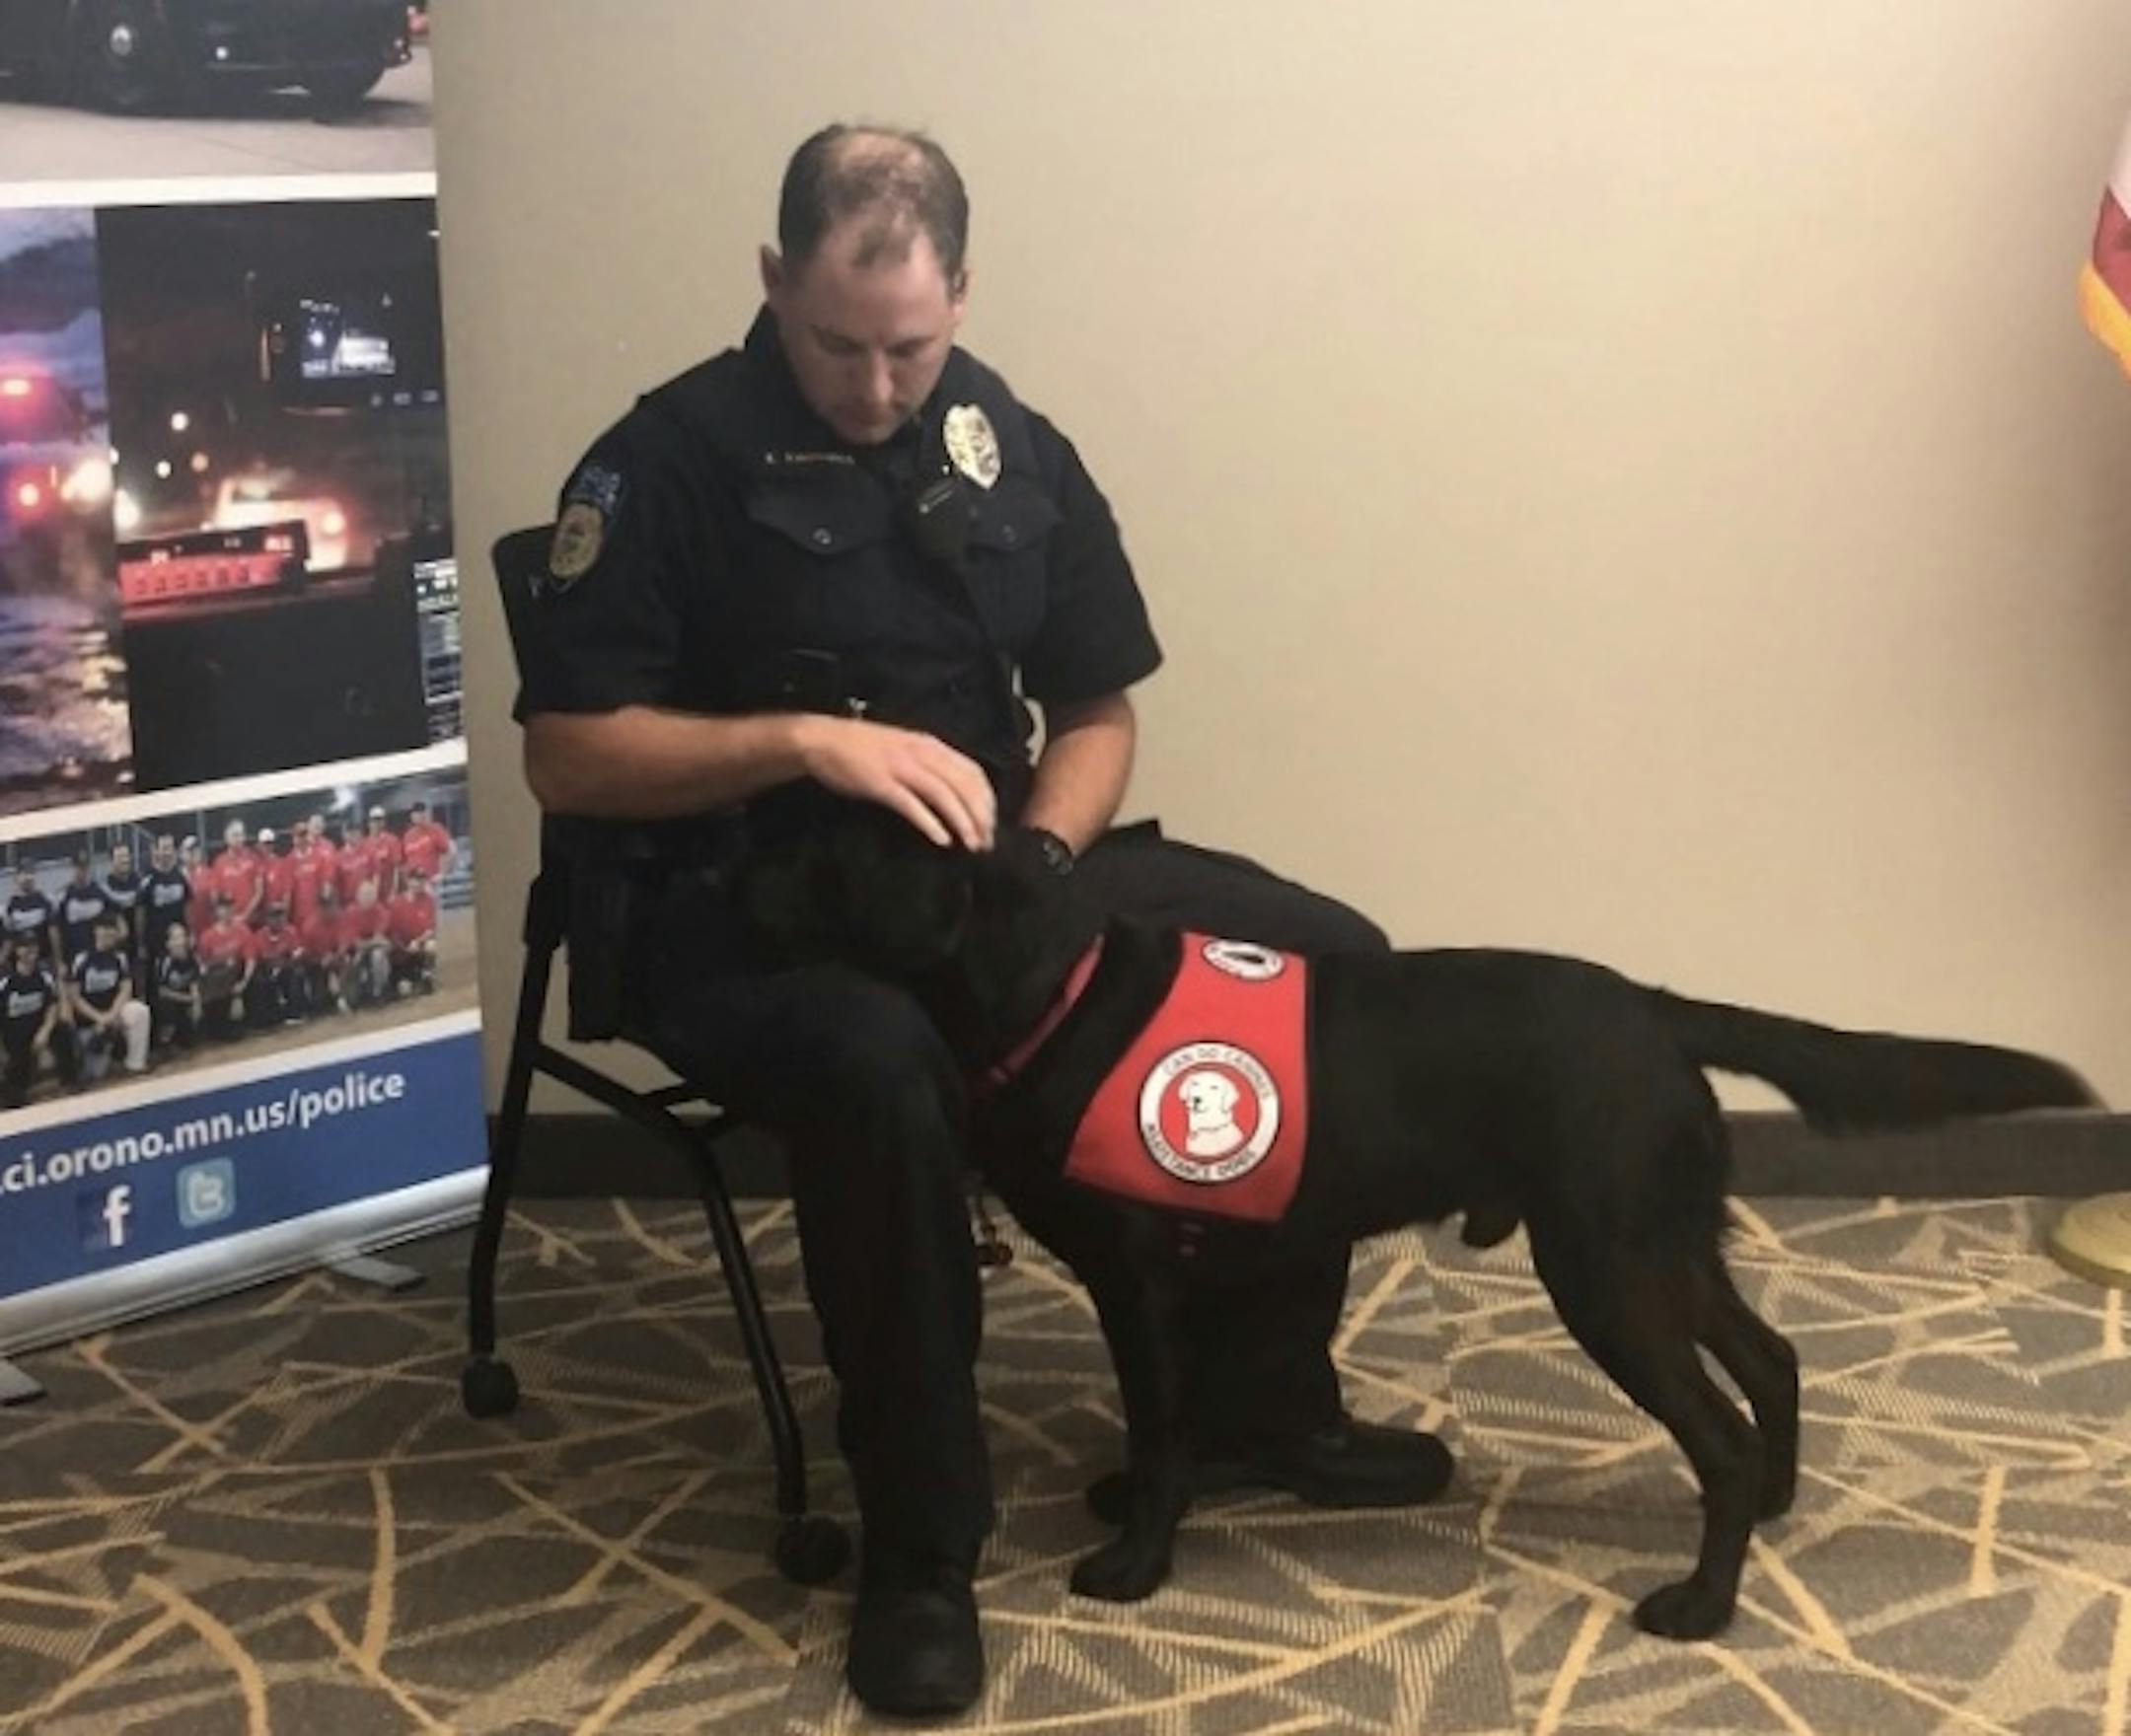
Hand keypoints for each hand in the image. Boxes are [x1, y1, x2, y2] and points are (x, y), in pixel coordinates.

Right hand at [795, 715, 995, 850]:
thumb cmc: (862, 748)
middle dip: (980, 816)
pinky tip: (941, 840)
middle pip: (964, 785)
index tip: (992, 824)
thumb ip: (929, 765)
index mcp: (930, 745)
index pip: (972, 772)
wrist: (821, 739)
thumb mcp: (905, 748)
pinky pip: (912, 804)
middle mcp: (921, 753)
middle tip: (986, 842)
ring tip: (972, 844)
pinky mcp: (880, 783)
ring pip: (944, 795)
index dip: (987, 800)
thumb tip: (955, 793)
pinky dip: (930, 823)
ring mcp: (900, 767)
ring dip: (962, 822)